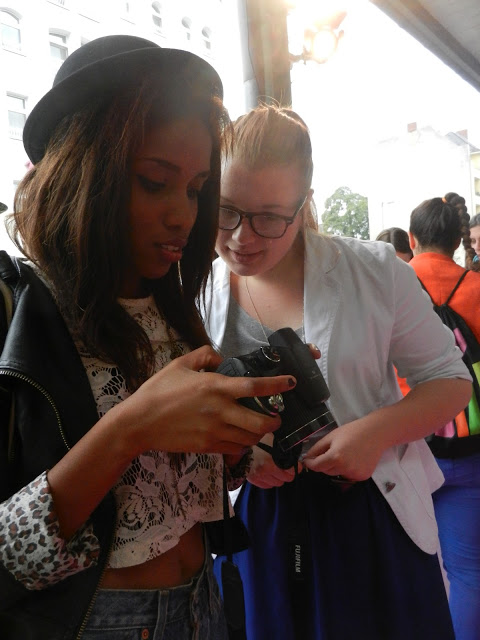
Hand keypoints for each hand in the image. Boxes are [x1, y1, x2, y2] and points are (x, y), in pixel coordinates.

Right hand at [115, 346, 296, 457]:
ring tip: (258, 428)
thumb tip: (221, 358)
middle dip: (274, 421)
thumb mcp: (180, 364)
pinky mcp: (207, 447)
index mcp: (215, 387)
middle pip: (260, 422)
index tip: (291, 382)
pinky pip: (234, 449)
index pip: (254, 386)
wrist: (139, 423)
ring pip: (250, 439)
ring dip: (259, 434)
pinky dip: (241, 444)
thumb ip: (205, 355)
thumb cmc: (158, 390)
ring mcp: (214, 431)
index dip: (277, 385)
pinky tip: (238, 438)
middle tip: (276, 417)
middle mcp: (220, 410)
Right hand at [246, 434, 300, 487]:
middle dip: (287, 473)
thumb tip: (292, 448)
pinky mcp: (253, 480)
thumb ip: (281, 445)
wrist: (237, 446)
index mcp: (271, 460)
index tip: (296, 465)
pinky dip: (269, 481)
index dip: (295, 467)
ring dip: (278, 477)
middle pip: (286, 479)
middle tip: (286, 466)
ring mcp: (259, 477)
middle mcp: (266, 471)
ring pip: (277, 483)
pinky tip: (267, 473)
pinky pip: (267, 486)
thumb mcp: (270, 438)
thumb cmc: (255, 440)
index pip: (291, 471)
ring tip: (275, 469)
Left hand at [301, 417, 385, 480]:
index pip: (316, 466)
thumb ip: (317, 448)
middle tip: (331, 450)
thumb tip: (308, 457)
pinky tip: (353, 458)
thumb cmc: (353, 431)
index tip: (308, 459)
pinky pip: (348, 475)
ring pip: (337, 474)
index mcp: (336, 457)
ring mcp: (355, 474)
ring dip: (335, 467)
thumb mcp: (332, 436)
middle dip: (324, 462)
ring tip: (345, 453)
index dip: (310, 463)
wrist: (376, 433)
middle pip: (326, 470)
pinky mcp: (362, 477)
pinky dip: (347, 469)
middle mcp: (345, 468)